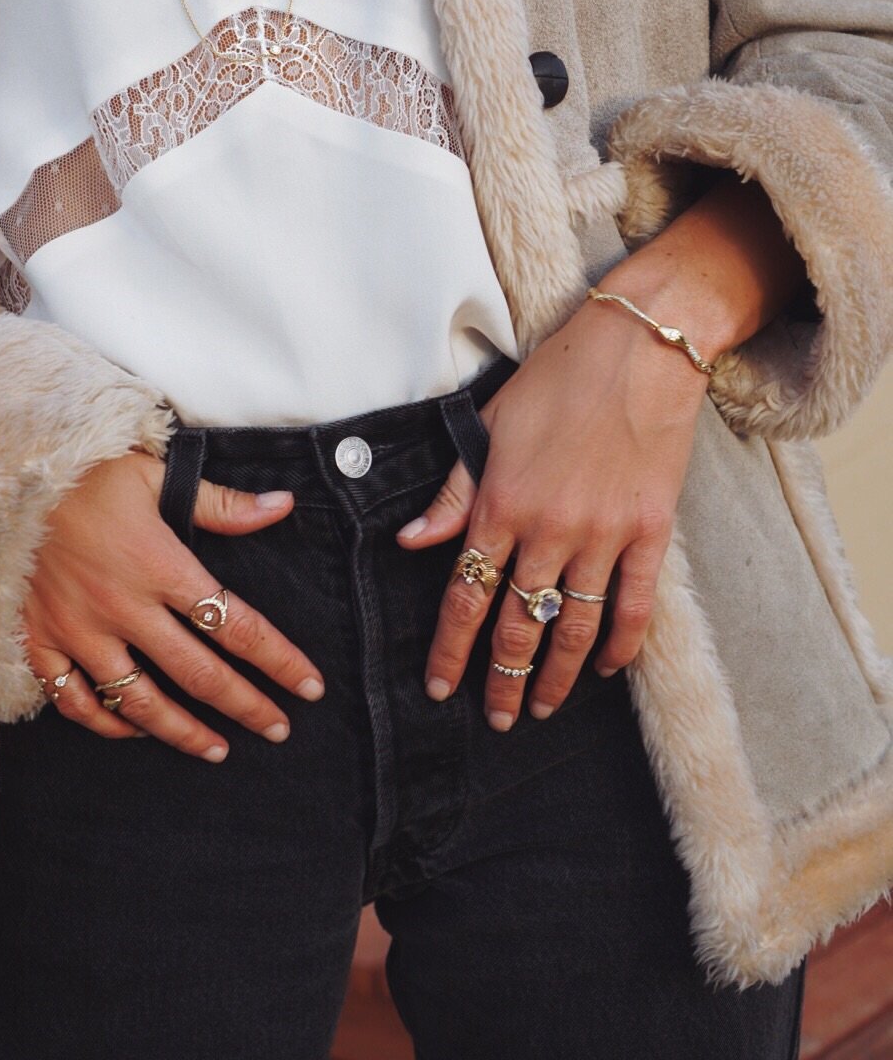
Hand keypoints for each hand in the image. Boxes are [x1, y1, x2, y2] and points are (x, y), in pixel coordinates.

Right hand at [22, 452, 323, 758]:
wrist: (0, 476)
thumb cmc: (86, 473)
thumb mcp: (156, 476)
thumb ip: (222, 504)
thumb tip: (282, 507)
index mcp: (161, 565)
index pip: (237, 624)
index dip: (278, 660)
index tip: (309, 686)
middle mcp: (124, 607)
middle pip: (199, 674)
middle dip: (246, 706)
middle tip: (279, 730)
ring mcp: (78, 631)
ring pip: (139, 702)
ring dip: (183, 732)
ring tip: (218, 750)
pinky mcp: (39, 642)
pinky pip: (75, 701)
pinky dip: (107, 723)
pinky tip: (135, 730)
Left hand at [397, 300, 709, 728]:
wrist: (640, 346)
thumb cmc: (558, 377)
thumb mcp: (488, 423)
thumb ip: (453, 490)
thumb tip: (411, 541)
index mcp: (500, 502)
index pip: (466, 595)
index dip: (451, 648)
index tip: (439, 686)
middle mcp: (548, 529)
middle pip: (519, 624)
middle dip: (502, 680)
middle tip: (496, 717)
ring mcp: (604, 534)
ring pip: (574, 626)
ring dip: (555, 676)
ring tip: (541, 707)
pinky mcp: (652, 531)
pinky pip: (635, 605)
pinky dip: (620, 644)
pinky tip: (606, 670)